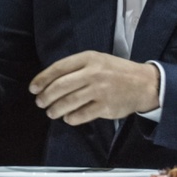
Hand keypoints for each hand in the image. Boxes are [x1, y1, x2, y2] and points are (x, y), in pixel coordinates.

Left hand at [29, 51, 158, 125]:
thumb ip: (76, 67)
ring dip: (55, 109)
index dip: (42, 79)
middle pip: (60, 86)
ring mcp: (100, 90)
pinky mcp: (106, 106)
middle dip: (46, 96)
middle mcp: (93, 73)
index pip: (58, 68)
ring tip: (51, 112)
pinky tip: (67, 118)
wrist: (144, 83)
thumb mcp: (96, 60)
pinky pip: (82, 114)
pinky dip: (71, 118)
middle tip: (39, 102)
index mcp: (88, 59)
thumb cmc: (116, 71)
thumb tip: (50, 81)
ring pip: (69, 102)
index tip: (33, 88)